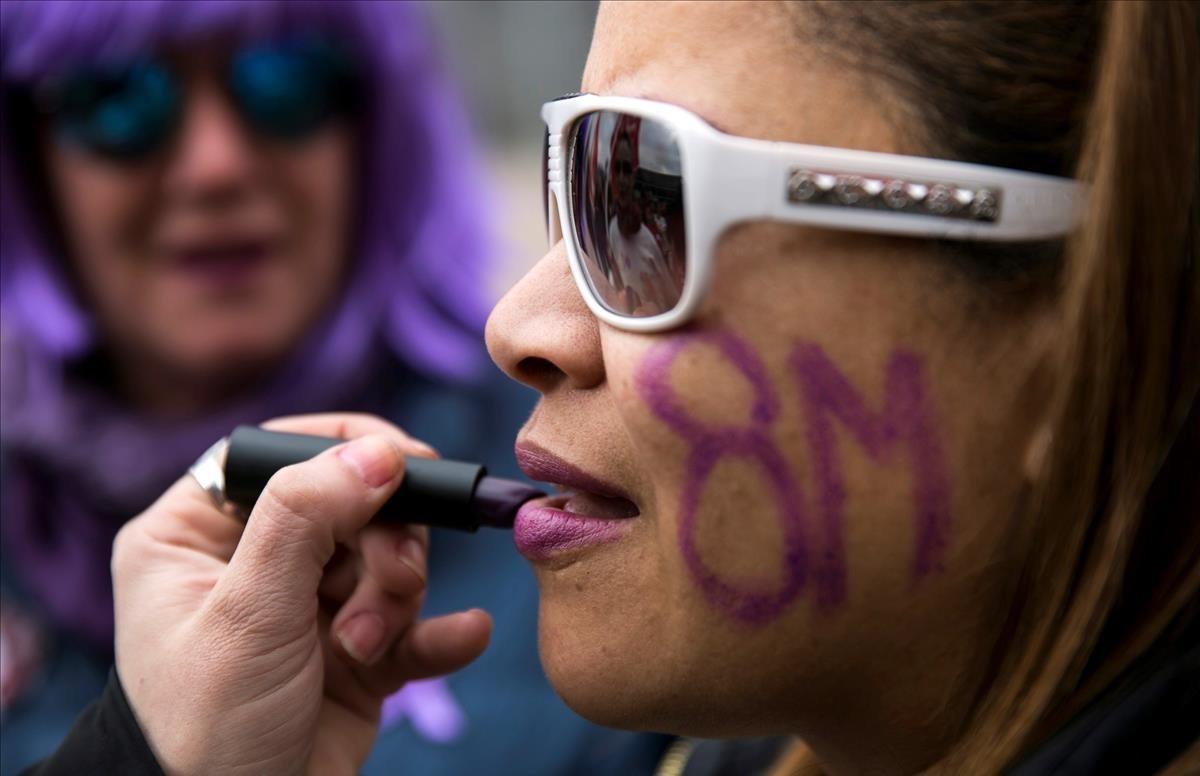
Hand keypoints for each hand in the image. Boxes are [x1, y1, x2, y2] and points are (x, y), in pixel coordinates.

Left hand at [111, 413, 491, 775]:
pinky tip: (465, 636)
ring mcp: (307, 609)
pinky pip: (412, 625)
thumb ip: (307, 518)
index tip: (408, 464)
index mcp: (196, 533)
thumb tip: (378, 452)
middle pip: (353, 505)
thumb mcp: (248, 611)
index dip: (348, 451)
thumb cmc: (205, 725)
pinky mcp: (353, 656)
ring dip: (396, 599)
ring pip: (388, 561)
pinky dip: (439, 632)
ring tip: (366, 648)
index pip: (281, 453)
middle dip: (382, 545)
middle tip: (387, 586)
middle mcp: (253, 562)